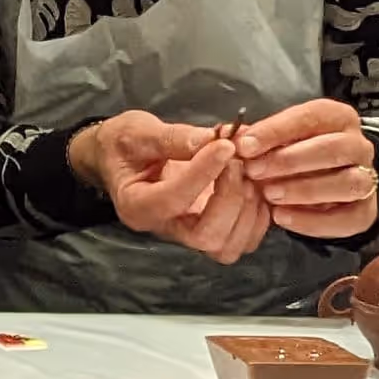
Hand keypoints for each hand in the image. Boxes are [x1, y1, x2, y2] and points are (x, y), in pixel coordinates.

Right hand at [72, 112, 274, 265]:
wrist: (120, 158)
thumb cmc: (123, 145)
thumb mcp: (138, 132)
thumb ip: (173, 138)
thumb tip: (213, 139)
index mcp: (137, 206)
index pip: (173, 200)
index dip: (203, 173)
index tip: (225, 145)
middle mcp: (164, 228)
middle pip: (206, 237)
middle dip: (231, 197)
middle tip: (236, 159)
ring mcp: (189, 233)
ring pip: (228, 246)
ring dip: (248, 209)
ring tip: (247, 170)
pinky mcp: (210, 228)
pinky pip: (243, 240)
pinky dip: (257, 215)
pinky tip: (254, 182)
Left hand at [236, 97, 378, 240]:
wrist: (327, 184)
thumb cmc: (296, 154)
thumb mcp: (279, 139)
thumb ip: (262, 139)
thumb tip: (237, 143)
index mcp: (338, 118)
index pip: (311, 117)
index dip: (276, 131)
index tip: (245, 145)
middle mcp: (358, 145)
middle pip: (334, 148)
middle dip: (290, 161)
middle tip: (255, 172)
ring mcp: (366, 178)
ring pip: (348, 183)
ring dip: (306, 190)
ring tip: (271, 195)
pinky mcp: (364, 211)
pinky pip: (347, 219)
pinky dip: (313, 221)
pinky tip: (283, 218)